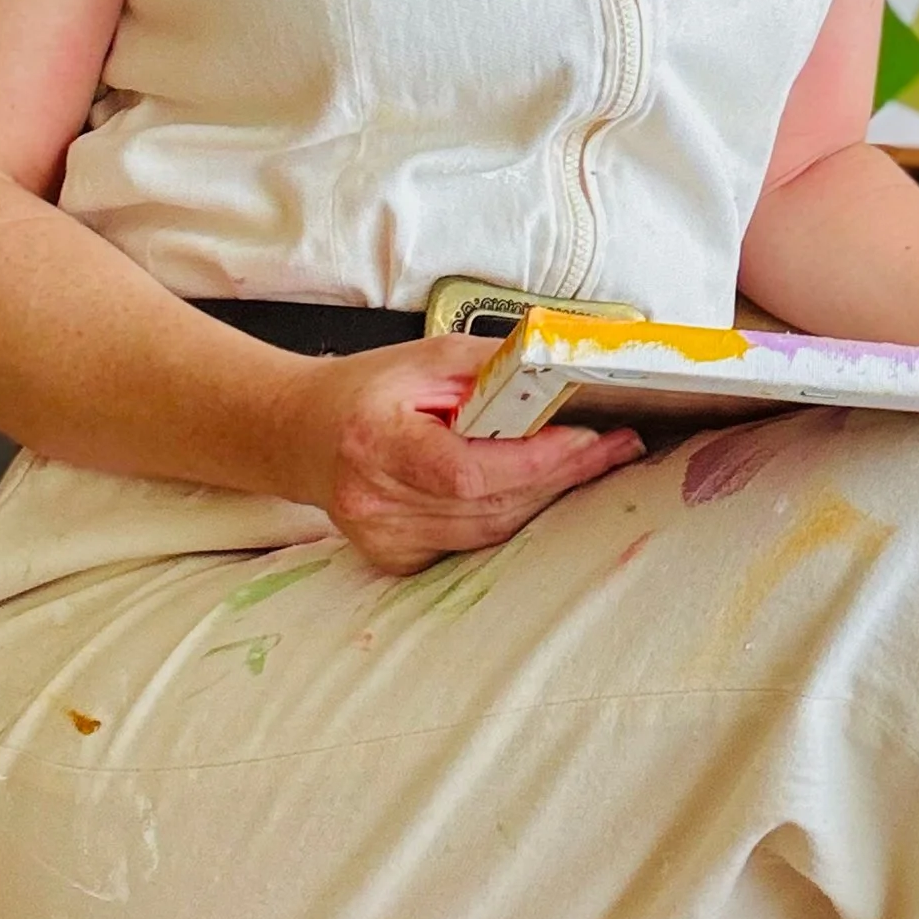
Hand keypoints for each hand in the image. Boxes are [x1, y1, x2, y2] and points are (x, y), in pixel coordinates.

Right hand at [283, 335, 646, 576]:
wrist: (300, 434)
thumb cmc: (367, 391)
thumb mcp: (426, 358)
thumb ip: (493, 366)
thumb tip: (562, 367)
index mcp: (374, 443)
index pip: (467, 470)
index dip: (535, 461)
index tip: (590, 437)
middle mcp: (374, 502)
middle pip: (489, 504)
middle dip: (563, 474)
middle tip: (618, 445)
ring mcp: (384, 540)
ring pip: (489, 530)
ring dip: (548, 496)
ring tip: (596, 461)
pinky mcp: (396, 559)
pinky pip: (473, 542)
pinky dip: (513, 514)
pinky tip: (543, 486)